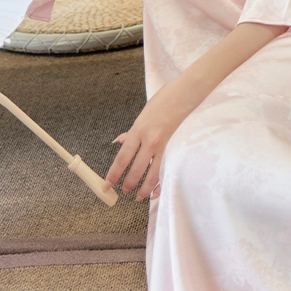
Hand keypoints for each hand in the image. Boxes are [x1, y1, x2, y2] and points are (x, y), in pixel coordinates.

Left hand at [104, 78, 197, 200]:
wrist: (184, 94)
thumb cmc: (163, 101)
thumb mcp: (141, 115)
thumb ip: (131, 133)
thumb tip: (121, 142)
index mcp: (138, 130)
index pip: (122, 158)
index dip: (113, 174)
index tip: (107, 185)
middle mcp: (149, 140)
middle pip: (136, 170)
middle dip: (128, 184)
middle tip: (123, 192)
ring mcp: (163, 145)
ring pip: (152, 174)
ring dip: (144, 189)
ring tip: (139, 196)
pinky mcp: (173, 148)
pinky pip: (165, 170)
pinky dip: (160, 182)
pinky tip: (156, 190)